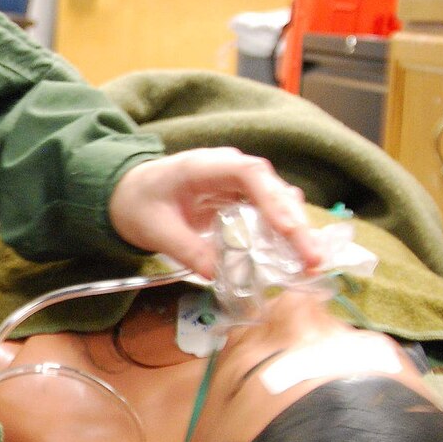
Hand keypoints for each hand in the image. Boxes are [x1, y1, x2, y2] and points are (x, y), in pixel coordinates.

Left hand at [108, 149, 320, 276]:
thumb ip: (186, 249)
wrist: (128, 194)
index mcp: (204, 166)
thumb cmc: (139, 204)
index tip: (288, 229)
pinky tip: (299, 259)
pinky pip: (271, 214)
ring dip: (298, 231)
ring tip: (314, 263)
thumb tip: (217, 276)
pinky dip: (286, 236)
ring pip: (279, 201)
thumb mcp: (155, 230)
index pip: (248, 173)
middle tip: (313, 259)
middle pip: (272, 189)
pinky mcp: (243, 200)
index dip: (272, 199)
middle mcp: (229, 169)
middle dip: (296, 223)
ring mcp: (239, 184)